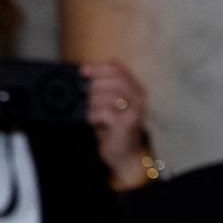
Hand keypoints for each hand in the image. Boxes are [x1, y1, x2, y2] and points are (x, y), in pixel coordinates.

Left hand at [81, 60, 149, 189]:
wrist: (125, 155)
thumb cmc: (114, 128)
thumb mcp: (109, 103)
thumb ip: (102, 88)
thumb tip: (84, 73)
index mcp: (136, 89)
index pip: (117, 68)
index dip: (98, 67)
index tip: (83, 71)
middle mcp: (139, 98)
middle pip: (112, 79)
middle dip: (94, 87)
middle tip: (89, 99)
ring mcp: (135, 110)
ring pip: (106, 95)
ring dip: (93, 104)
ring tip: (94, 115)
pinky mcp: (126, 123)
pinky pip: (104, 112)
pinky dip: (94, 116)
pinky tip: (96, 122)